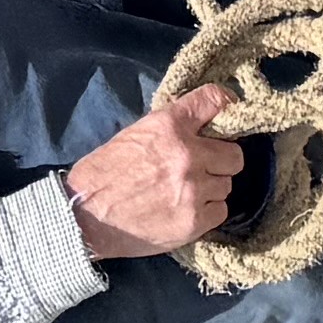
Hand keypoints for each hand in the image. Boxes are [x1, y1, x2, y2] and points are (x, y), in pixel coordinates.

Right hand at [65, 85, 245, 260]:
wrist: (87, 214)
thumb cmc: (105, 172)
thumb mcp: (135, 134)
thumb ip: (172, 129)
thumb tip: (200, 129)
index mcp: (170, 126)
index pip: (214, 101)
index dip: (225, 105)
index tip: (228, 110)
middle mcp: (188, 155)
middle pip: (235, 155)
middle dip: (221, 160)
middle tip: (205, 167)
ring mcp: (194, 190)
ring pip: (227, 185)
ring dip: (211, 187)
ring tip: (187, 192)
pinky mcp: (195, 221)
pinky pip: (220, 210)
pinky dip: (208, 211)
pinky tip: (187, 209)